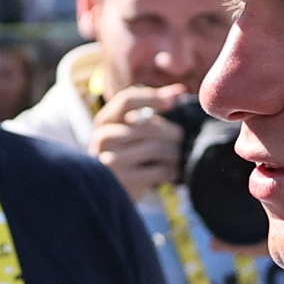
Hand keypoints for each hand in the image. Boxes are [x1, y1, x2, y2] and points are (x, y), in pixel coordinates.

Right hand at [90, 83, 186, 206]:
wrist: (108, 192)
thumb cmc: (126, 152)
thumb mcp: (130, 128)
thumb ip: (151, 106)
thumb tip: (179, 91)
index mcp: (104, 121)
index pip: (127, 100)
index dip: (153, 98)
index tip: (173, 102)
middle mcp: (103, 139)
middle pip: (147, 126)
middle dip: (172, 132)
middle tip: (180, 138)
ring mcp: (110, 161)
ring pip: (155, 148)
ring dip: (173, 152)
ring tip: (176, 156)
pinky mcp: (123, 182)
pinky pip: (158, 171)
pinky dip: (171, 171)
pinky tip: (172, 172)